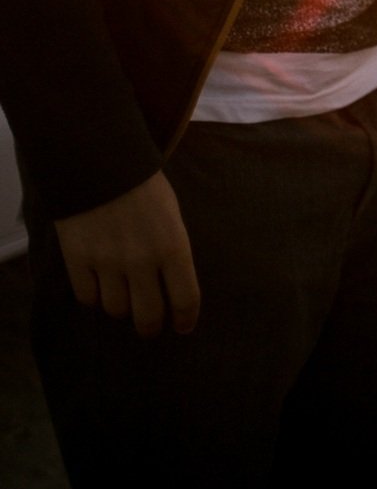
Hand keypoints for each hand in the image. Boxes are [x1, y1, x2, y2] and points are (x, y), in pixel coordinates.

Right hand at [54, 170, 199, 337]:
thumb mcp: (171, 213)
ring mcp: (108, 264)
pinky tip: (98, 282)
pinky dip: (94, 295)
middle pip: (148, 317)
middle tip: (150, 324)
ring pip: (116, 310)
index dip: (185, 319)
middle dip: (151, 326)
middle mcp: (142, 261)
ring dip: (121, 305)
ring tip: (122, 292)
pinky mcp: (79, 262)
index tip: (183, 327)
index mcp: (173, 245)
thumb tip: (172, 284)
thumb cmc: (143, 184)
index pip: (185, 299)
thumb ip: (171, 248)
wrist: (99, 161)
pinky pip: (88, 298)